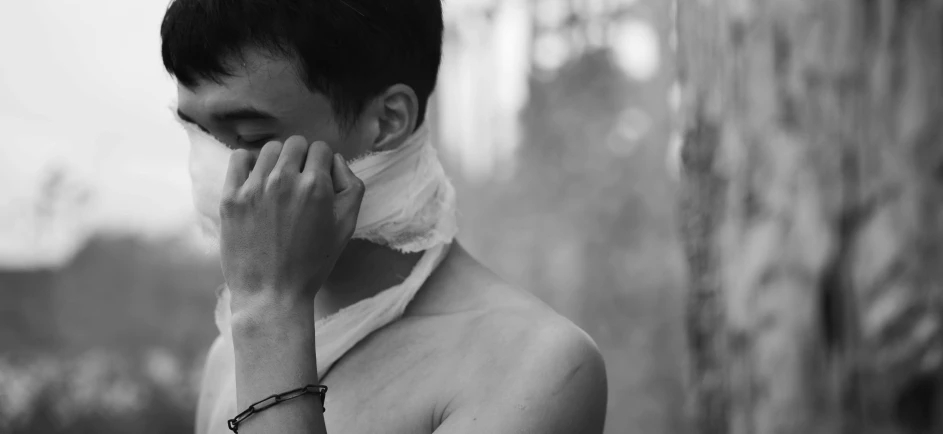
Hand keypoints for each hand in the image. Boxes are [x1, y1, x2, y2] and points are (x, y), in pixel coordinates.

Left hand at [218, 136, 364, 318]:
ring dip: (278, 160)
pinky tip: (256, 181)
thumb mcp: (346, 228)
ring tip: (278, 183)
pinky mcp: (231, 198)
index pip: (322, 149)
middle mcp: (284, 181)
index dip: (324, 164)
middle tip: (300, 182)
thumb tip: (337, 161)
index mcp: (316, 187)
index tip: (319, 179)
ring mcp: (254, 188)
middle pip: (296, 144)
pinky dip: (249, 163)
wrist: (272, 294)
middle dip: (302, 158)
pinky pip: (239, 158)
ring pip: (270, 149)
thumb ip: (351, 187)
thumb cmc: (312, 264)